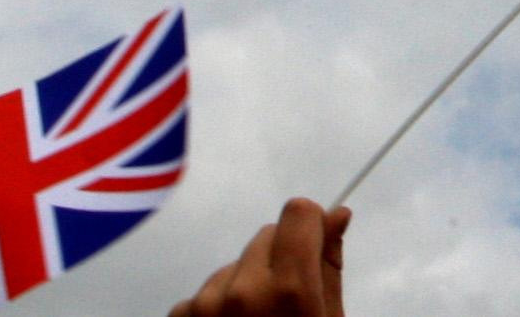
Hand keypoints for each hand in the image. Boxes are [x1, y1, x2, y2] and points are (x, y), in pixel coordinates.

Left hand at [169, 198, 349, 316]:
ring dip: (246, 282)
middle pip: (266, 236)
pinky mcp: (182, 315)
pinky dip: (218, 305)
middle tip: (284, 300)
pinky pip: (206, 290)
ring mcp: (206, 304)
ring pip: (236, 264)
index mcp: (288, 288)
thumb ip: (329, 266)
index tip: (313, 244)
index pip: (297, 212)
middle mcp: (243, 291)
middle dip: (278, 258)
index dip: (309, 226)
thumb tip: (337, 215)